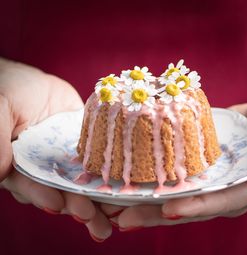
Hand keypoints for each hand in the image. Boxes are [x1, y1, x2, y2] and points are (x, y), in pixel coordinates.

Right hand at [0, 58, 121, 240]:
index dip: (43, 195)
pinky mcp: (87, 149)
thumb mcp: (0, 108)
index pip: (30, 184)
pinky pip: (100, 162)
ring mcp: (67, 161)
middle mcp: (45, 169)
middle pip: (61, 191)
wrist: (33, 82)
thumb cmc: (9, 90)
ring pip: (83, 183)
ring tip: (112, 215)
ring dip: (97, 199)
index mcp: (20, 165)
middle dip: (76, 205)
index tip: (58, 204)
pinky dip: (111, 176)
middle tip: (92, 217)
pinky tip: (124, 188)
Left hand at [115, 96, 246, 228]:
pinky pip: (175, 179)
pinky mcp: (200, 170)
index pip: (219, 203)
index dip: (195, 208)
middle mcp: (226, 191)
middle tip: (122, 218)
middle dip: (157, 214)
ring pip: (176, 197)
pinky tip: (129, 183)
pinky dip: (153, 182)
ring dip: (147, 204)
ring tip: (114, 207)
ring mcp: (211, 182)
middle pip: (189, 207)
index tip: (167, 210)